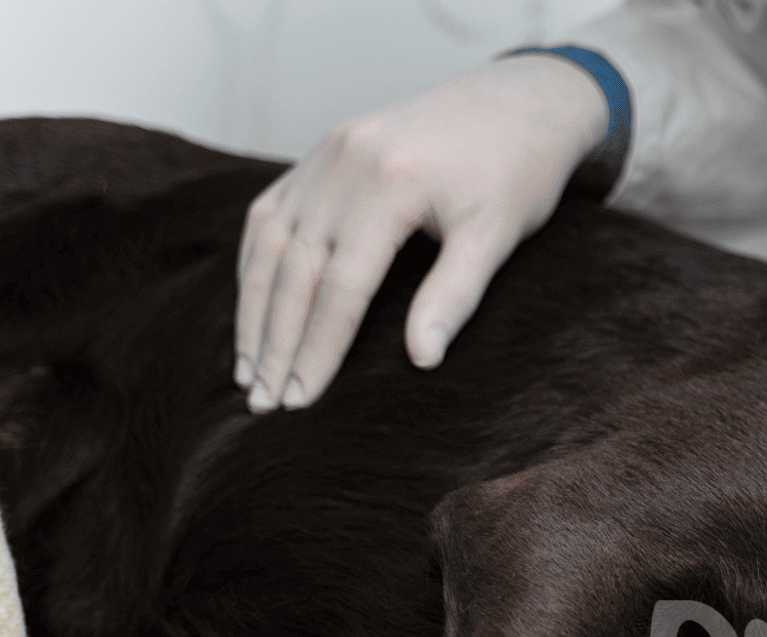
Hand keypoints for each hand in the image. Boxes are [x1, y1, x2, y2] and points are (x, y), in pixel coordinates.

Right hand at [235, 55, 607, 412]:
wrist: (519, 102)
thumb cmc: (516, 172)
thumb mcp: (497, 236)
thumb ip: (455, 296)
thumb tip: (421, 361)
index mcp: (391, 182)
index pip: (341, 285)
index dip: (318, 348)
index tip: (301, 401)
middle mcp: (346, 161)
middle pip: (294, 267)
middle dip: (274, 341)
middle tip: (261, 403)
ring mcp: (327, 152)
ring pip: (271, 241)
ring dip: (253, 309)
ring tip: (248, 371)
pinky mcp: (321, 152)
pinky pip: (271, 212)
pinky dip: (257, 264)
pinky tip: (252, 309)